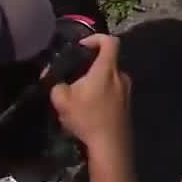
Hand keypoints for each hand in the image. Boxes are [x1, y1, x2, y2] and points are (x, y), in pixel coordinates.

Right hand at [49, 34, 132, 152]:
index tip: (82, 46)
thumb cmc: (88, 117)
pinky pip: (114, 90)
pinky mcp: (127, 103)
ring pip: (110, 77)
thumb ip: (56, 85)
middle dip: (91, 64)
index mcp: (107, 69)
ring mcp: (127, 90)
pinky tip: (90, 107)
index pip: (109, 41)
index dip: (96, 37)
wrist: (111, 144)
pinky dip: (103, 92)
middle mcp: (121, 75)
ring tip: (80, 94)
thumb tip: (54, 80)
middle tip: (75, 74)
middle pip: (108, 60)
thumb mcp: (62, 101)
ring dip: (96, 80)